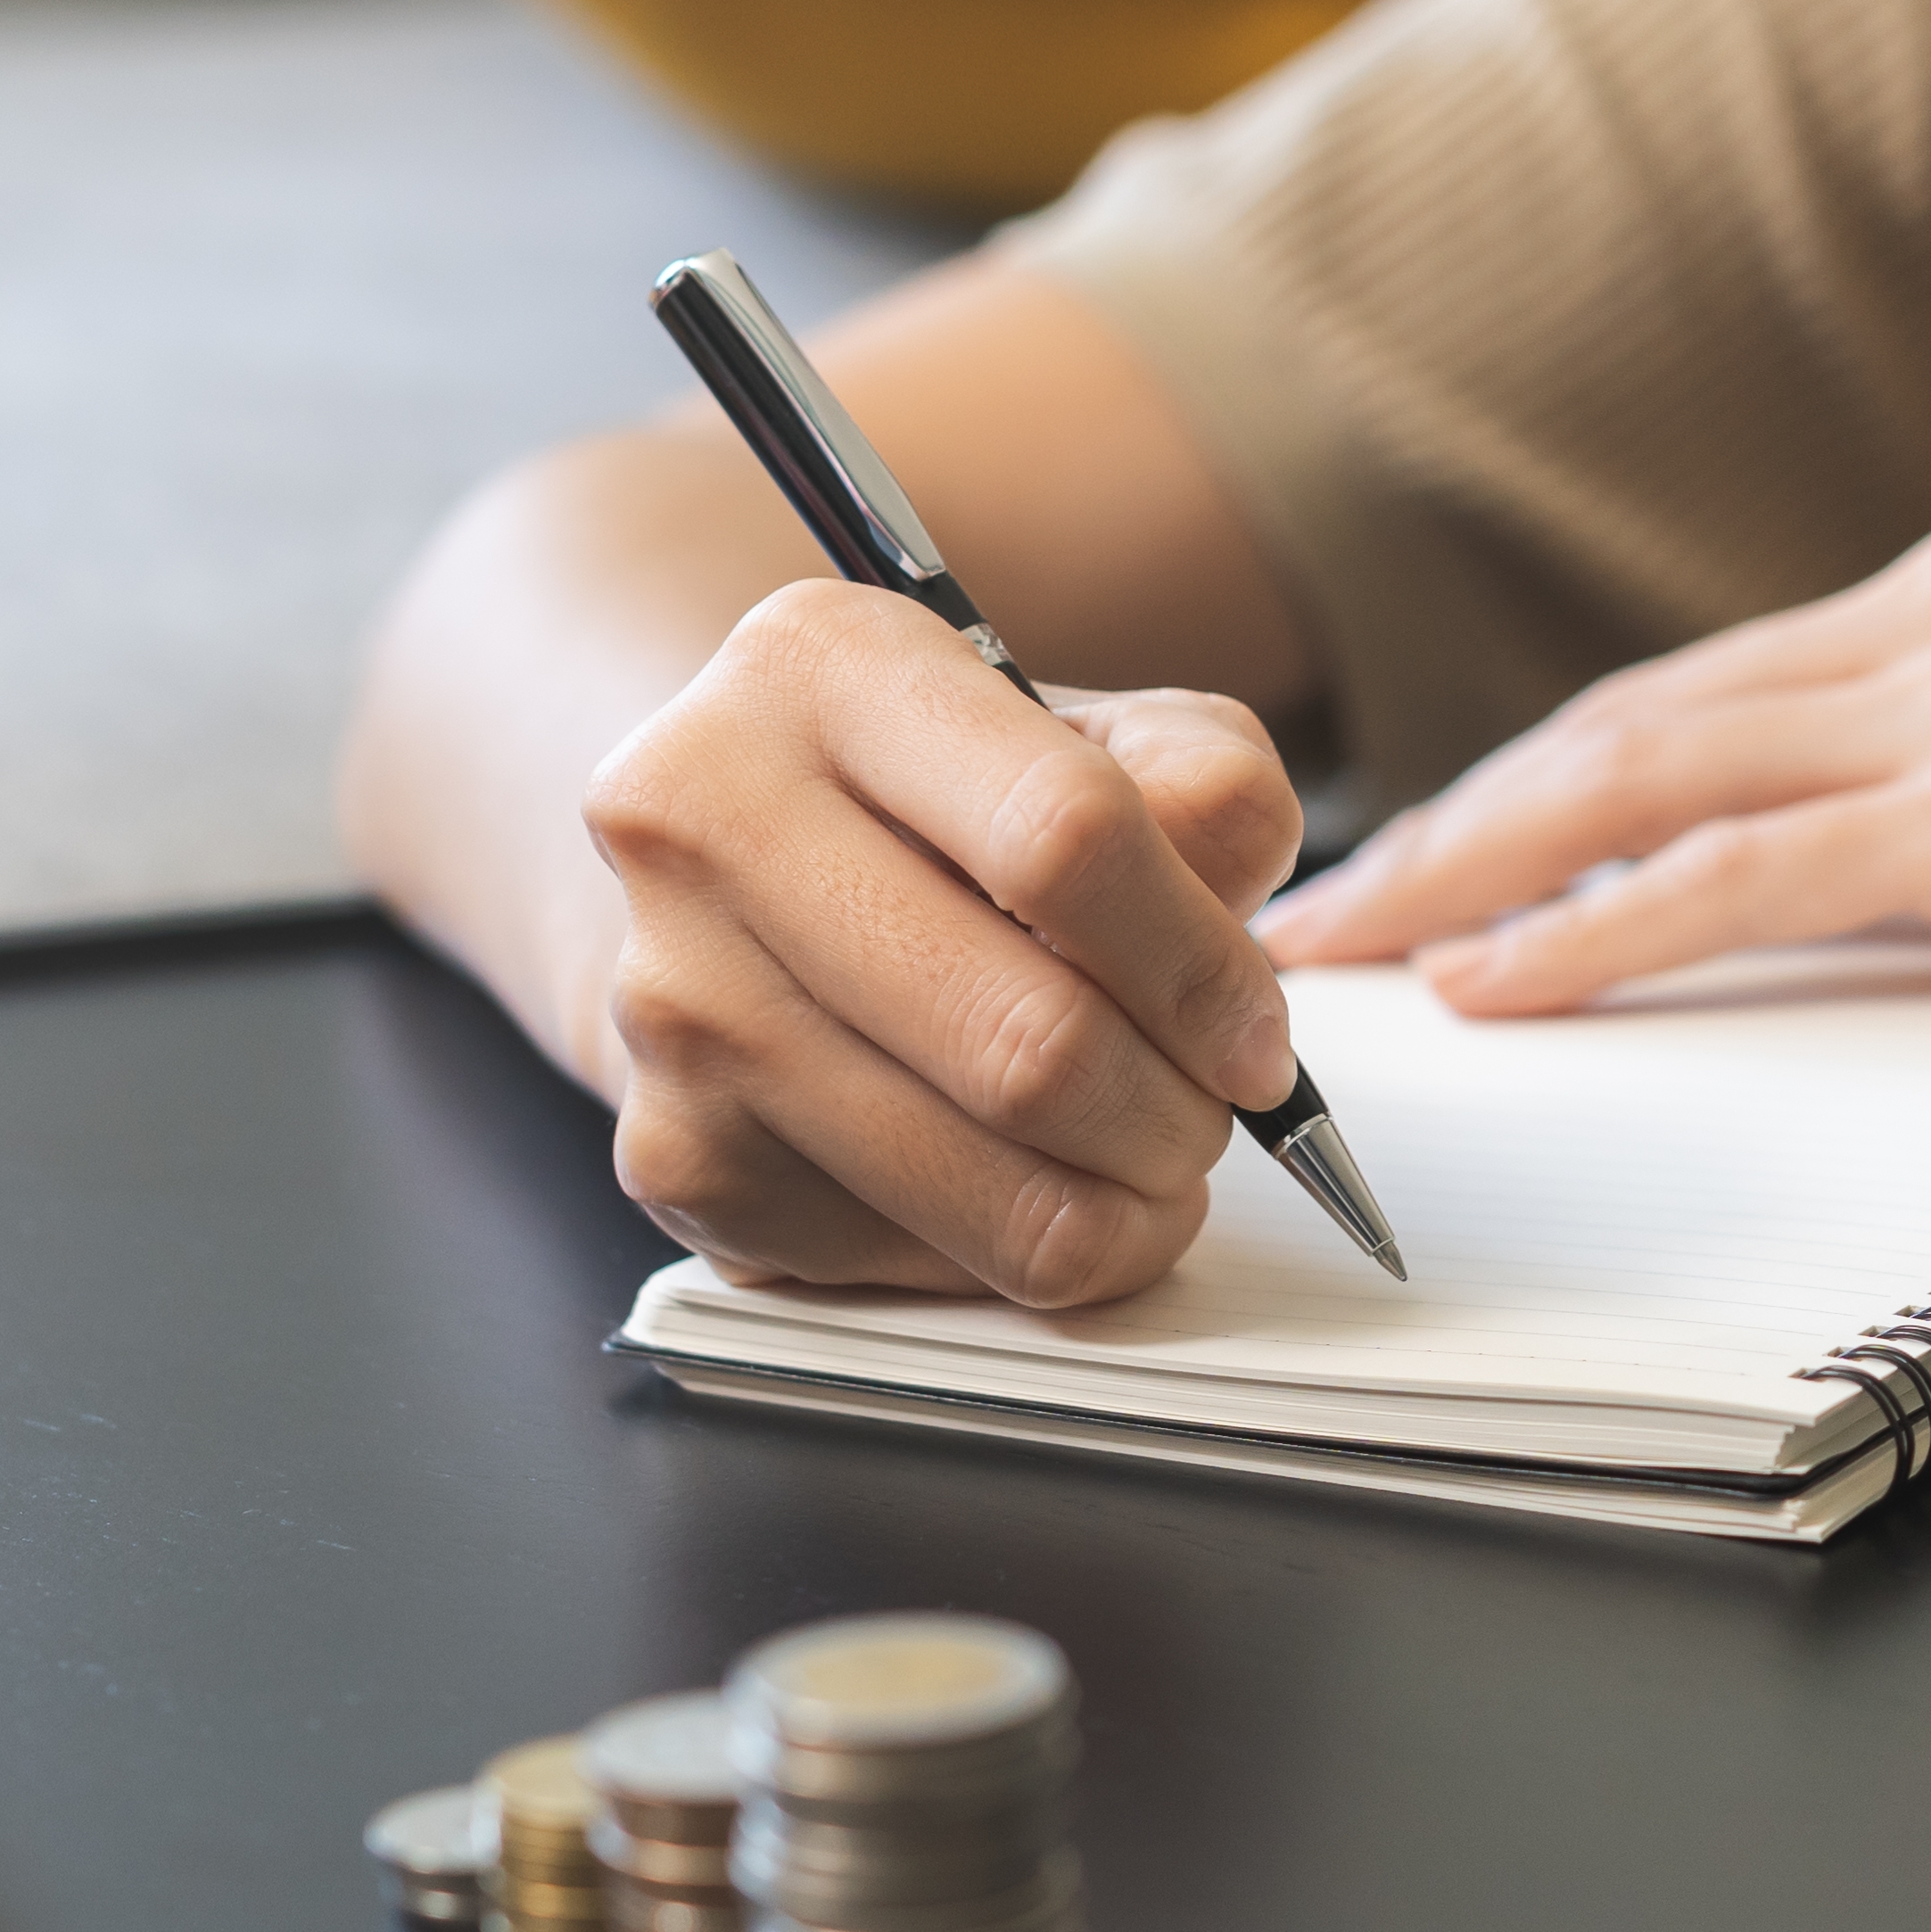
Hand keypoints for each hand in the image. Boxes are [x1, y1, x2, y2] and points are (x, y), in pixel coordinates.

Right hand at [580, 581, 1306, 1302]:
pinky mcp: (674, 1152)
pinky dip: (1005, 1251)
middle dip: (1172, 1115)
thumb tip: (1231, 953)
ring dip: (1114, 1208)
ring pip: (981, 1185)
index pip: (1064, 838)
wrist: (737, 864)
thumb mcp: (1096, 734)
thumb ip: (1203, 794)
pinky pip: (911, 1265)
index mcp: (822, 666)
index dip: (1202, 970)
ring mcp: (671, 998)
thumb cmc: (946, 802)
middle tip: (1208, 1116)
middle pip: (1026, 1042)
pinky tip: (1012, 1182)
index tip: (1259, 1042)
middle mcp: (704, 819)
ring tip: (1138, 1161)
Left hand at [1259, 520, 1930, 1009]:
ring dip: (1473, 872)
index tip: (1445, 844)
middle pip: (1626, 725)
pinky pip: (1737, 880)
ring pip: (1639, 784)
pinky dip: (1596, 931)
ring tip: (1349, 952)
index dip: (1551, 774)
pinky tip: (1498, 985)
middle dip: (1459, 821)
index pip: (1701, 692)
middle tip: (1324, 903)